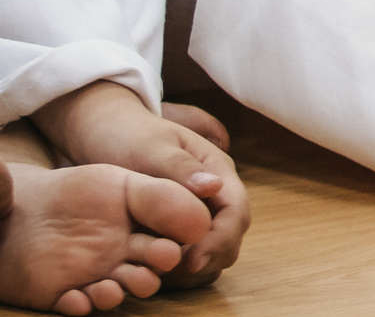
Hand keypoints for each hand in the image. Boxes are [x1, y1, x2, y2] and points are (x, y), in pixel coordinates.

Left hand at [31, 83, 246, 284]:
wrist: (103, 133)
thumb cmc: (128, 135)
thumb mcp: (151, 148)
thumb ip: (181, 168)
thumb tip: (213, 186)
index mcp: (216, 170)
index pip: (236, 211)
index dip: (220, 239)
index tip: (190, 260)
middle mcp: (214, 192)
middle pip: (231, 234)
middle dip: (210, 257)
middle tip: (174, 274)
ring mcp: (197, 209)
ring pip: (215, 248)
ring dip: (196, 268)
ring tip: (162, 276)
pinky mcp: (177, 225)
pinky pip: (191, 253)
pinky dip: (180, 270)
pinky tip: (153, 273)